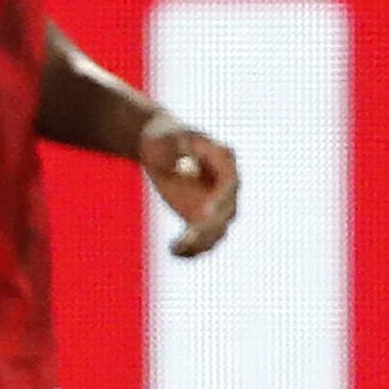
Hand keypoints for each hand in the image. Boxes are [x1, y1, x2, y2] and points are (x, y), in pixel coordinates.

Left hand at [138, 112, 241, 256]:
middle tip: (189, 238)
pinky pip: (202, 237)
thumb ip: (176, 147)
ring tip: (178, 248)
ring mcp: (216, 203)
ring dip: (199, 243)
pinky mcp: (202, 216)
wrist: (158, 146)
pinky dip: (190, 247)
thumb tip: (182, 162)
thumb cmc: (163, 137)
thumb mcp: (166, 137)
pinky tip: (174, 251)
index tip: (206, 213)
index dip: (221, 199)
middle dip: (209, 227)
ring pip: (216, 230)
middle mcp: (226, 185)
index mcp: (223, 161)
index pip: (230, 183)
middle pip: (226, 211)